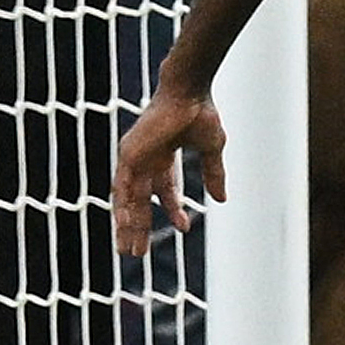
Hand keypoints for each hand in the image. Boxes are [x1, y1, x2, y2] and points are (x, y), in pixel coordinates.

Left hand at [113, 79, 224, 257]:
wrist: (189, 91)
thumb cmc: (200, 113)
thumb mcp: (211, 150)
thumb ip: (214, 174)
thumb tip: (222, 200)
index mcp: (163, 156)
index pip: (163, 191)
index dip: (172, 210)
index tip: (183, 228)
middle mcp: (146, 159)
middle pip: (139, 201)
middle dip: (139, 228)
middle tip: (136, 253)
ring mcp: (135, 156)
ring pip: (127, 199)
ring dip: (127, 225)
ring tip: (128, 250)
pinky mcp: (129, 153)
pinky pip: (122, 186)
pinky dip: (122, 206)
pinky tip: (124, 225)